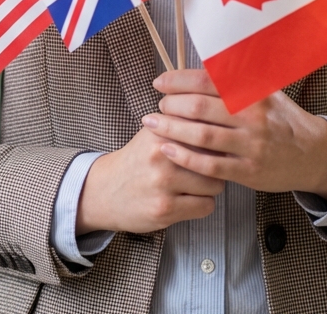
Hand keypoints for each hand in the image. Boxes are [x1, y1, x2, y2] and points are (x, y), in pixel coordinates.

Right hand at [75, 127, 224, 234]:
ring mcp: (164, 181)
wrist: (105, 191)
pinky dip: (202, 204)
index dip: (218, 137)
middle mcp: (163, 152)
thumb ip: (184, 121)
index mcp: (163, 128)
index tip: (220, 142)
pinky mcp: (165, 208)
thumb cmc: (138, 159)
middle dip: (218, 163)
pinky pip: (206, 206)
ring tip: (197, 184)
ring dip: (211, 186)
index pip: (208, 128)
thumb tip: (221, 116)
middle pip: (216, 157)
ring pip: (215, 183)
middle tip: (209, 166)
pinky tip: (189, 200)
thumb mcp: (155, 131)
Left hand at [143, 69, 326, 201]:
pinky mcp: (248, 171)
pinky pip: (210, 165)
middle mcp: (252, 115)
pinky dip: (186, 158)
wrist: (312, 154)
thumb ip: (238, 81)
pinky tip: (169, 151)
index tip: (160, 82)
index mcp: (253, 92)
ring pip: (202, 135)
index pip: (208, 80)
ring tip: (154, 125)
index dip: (179, 80)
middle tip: (158, 106)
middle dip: (172, 105)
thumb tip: (203, 65)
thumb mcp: (266, 91)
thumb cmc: (282, 120)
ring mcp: (250, 144)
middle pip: (200, 107)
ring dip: (172, 129)